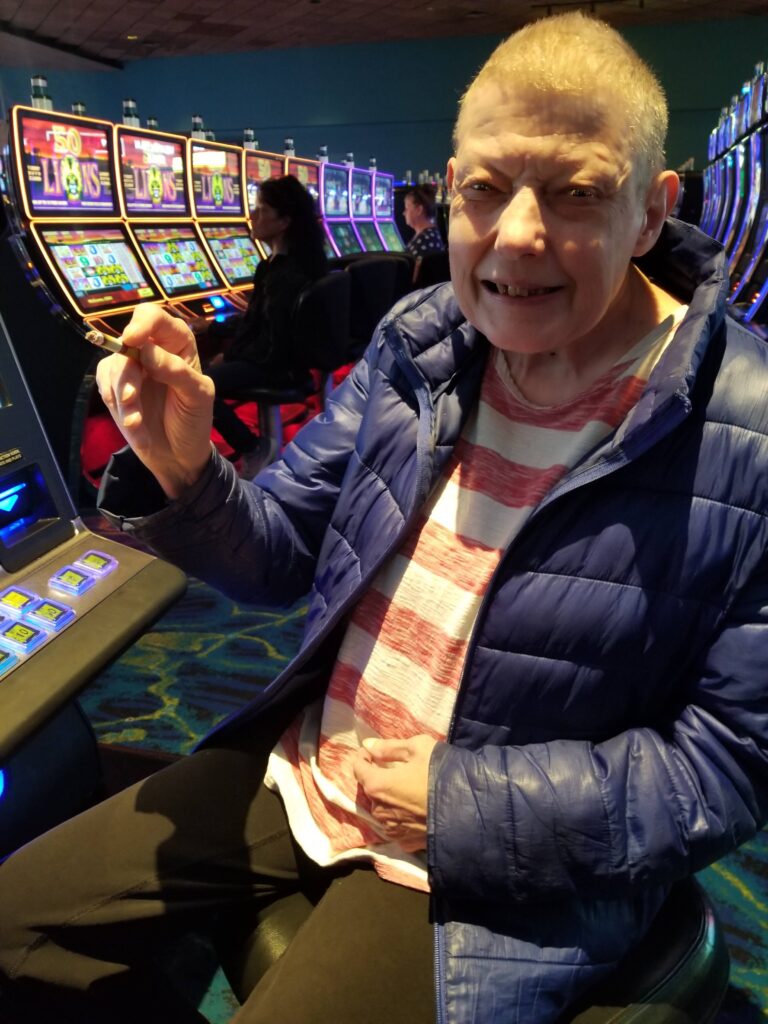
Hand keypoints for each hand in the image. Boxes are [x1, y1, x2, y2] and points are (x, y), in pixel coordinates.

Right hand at [95, 303, 215, 498]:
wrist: (178, 456)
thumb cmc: (193, 421)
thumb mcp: (197, 397)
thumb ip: (175, 371)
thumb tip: (144, 349)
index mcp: (177, 343)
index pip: (153, 318)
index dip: (141, 323)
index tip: (131, 339)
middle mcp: (151, 349)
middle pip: (126, 345)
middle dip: (127, 375)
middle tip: (131, 398)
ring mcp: (131, 367)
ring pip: (113, 367)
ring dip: (122, 398)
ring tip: (136, 423)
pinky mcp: (114, 386)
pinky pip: (105, 386)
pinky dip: (118, 408)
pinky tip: (135, 426)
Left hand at [352, 735, 437, 852]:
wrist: (469, 807)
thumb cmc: (441, 771)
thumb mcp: (417, 748)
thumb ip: (388, 747)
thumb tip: (368, 746)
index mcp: (378, 785)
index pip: (358, 768)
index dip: (363, 757)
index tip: (372, 752)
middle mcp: (379, 810)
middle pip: (370, 790)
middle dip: (377, 777)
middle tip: (394, 768)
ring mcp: (392, 830)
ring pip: (382, 809)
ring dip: (388, 798)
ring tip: (406, 789)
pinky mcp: (406, 842)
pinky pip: (396, 826)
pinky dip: (399, 816)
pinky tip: (414, 809)